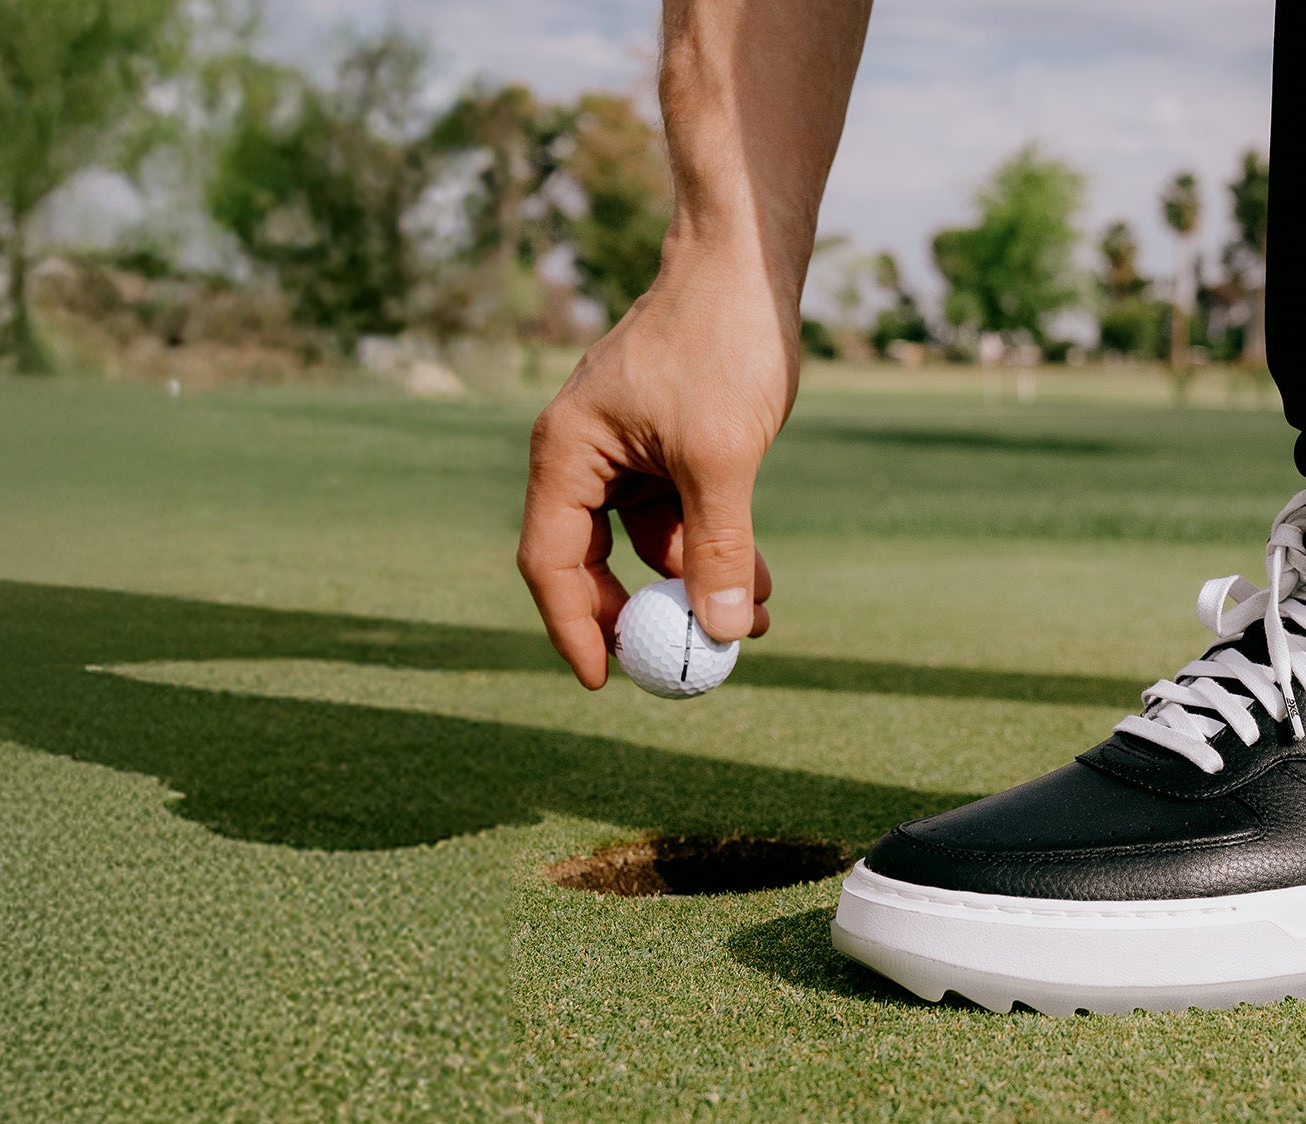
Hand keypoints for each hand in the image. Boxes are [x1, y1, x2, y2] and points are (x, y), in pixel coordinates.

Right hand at [518, 267, 789, 687]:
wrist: (747, 260)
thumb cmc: (721, 342)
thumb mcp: (721, 458)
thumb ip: (716, 548)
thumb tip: (719, 634)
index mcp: (566, 453)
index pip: (550, 562)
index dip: (575, 627)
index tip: (607, 682)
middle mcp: (582, 453)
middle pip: (591, 561)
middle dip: (643, 614)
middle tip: (687, 662)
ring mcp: (623, 446)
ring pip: (644, 542)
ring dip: (693, 582)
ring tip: (753, 618)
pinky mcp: (663, 440)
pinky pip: (675, 512)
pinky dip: (710, 545)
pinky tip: (755, 578)